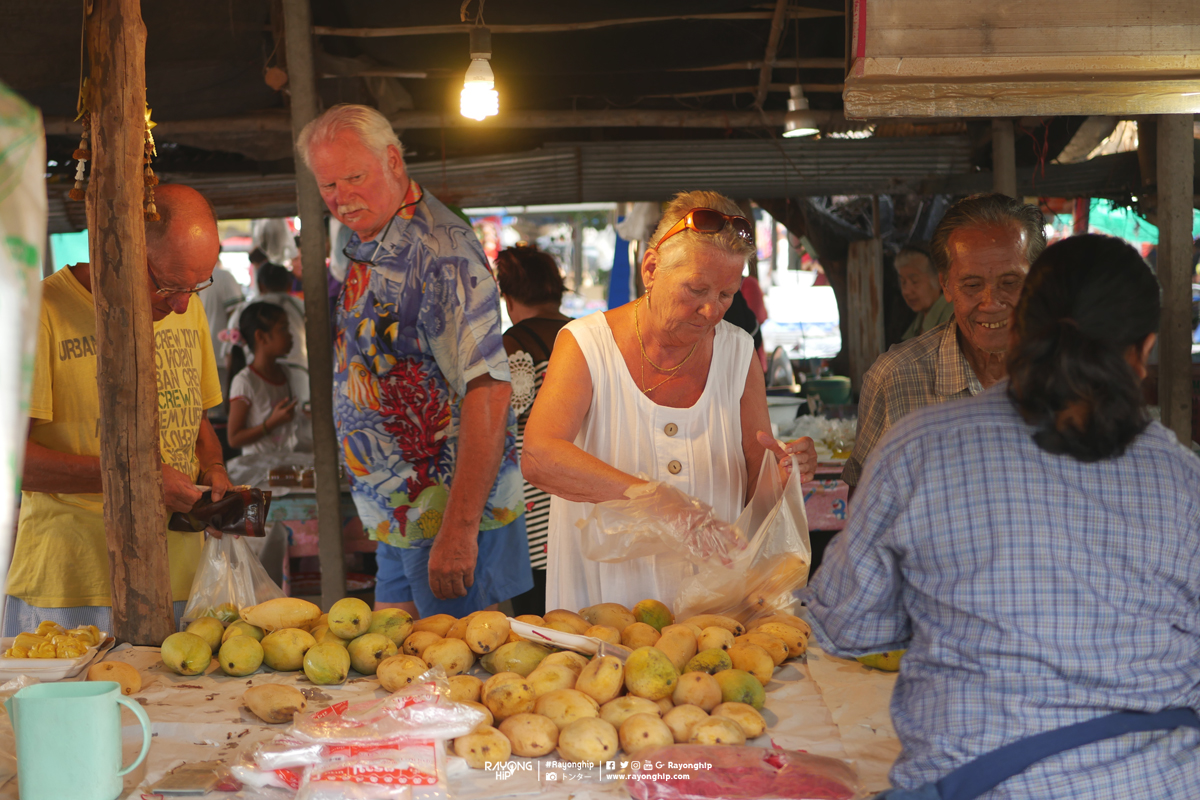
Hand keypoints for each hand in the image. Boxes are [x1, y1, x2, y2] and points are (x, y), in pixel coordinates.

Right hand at [162, 463, 202, 512]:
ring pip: (181, 510)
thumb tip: (196, 490)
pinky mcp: (160, 506)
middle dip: (191, 501)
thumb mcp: (176, 473)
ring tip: (182, 497)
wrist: (144, 476)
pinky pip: (173, 509)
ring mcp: (165, 504)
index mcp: (177, 490)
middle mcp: (171, 499)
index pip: (193, 499)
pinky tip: (174, 499)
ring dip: (184, 504)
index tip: (198, 492)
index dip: (198, 496)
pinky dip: (176, 505)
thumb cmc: (160, 472)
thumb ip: (187, 482)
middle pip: (188, 507)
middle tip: (190, 494)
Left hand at [198, 464, 233, 537]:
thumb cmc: (215, 475)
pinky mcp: (209, 511)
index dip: (240, 525)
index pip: (240, 513)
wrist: (204, 474)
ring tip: (211, 530)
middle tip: (220, 533)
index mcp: (234, 500)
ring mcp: (219, 510)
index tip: (237, 534)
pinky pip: (210, 521)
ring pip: (220, 523)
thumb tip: (216, 499)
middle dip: (226, 530)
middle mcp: (228, 507)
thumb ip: (218, 487)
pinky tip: (206, 528)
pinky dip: (209, 526)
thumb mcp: (218, 478)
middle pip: (230, 521)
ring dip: (217, 529)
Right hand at [266, 398, 297, 430]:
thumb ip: (283, 402)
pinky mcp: (290, 420)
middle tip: (288, 405)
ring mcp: (290, 418)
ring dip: (291, 409)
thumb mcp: (277, 407)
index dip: (295, 402)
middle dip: (292, 406)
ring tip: (286, 410)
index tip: (296, 400)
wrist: (274, 422)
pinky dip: (291, 413)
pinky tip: (287, 413)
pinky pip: (293, 415)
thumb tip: (288, 398)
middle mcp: (289, 414)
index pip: (292, 405)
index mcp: (286, 410)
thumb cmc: (275, 413)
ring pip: (293, 411)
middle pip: (293, 408)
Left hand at [426, 525, 477, 599]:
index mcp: (433, 569)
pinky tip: (468, 582)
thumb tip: (438, 579)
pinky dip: (468, 584)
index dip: (440, 595)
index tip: (443, 597)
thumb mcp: (434, 554)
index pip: (435, 589)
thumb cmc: (445, 539)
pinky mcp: (469, 568)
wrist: (459, 529)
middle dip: (451, 595)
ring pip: (459, 590)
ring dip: (460, 593)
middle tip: (454, 595)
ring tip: (462, 592)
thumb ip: (435, 568)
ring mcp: (457, 571)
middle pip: (447, 592)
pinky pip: (469, 582)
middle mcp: (444, 573)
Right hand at [621, 482, 743, 565]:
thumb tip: (707, 525)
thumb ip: (698, 515)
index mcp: (702, 511)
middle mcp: (699, 518)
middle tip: (741, 556)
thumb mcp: (687, 505)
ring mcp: (689, 524)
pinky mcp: (679, 530)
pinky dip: (699, 552)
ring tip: (728, 564)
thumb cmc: (667, 499)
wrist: (653, 497)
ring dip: (718, 553)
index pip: (721, 525)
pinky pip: (692, 544)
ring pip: (708, 541)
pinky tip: (706, 559)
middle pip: (718, 534)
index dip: (733, 535)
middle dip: (730, 546)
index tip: (743, 544)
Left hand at [757, 431, 816, 483]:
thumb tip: (759, 434)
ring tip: (786, 470)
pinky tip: (799, 478)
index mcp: (805, 444)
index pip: (805, 443)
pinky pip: (810, 476)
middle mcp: (810, 454)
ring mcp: (811, 465)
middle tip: (782, 462)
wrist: (788, 467)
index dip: (796, 446)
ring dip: (796, 468)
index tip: (786, 449)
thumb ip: (771, 442)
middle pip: (804, 456)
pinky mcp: (810, 474)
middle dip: (793, 460)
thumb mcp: (779, 449)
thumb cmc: (786, 455)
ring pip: (806, 466)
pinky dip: (805, 477)